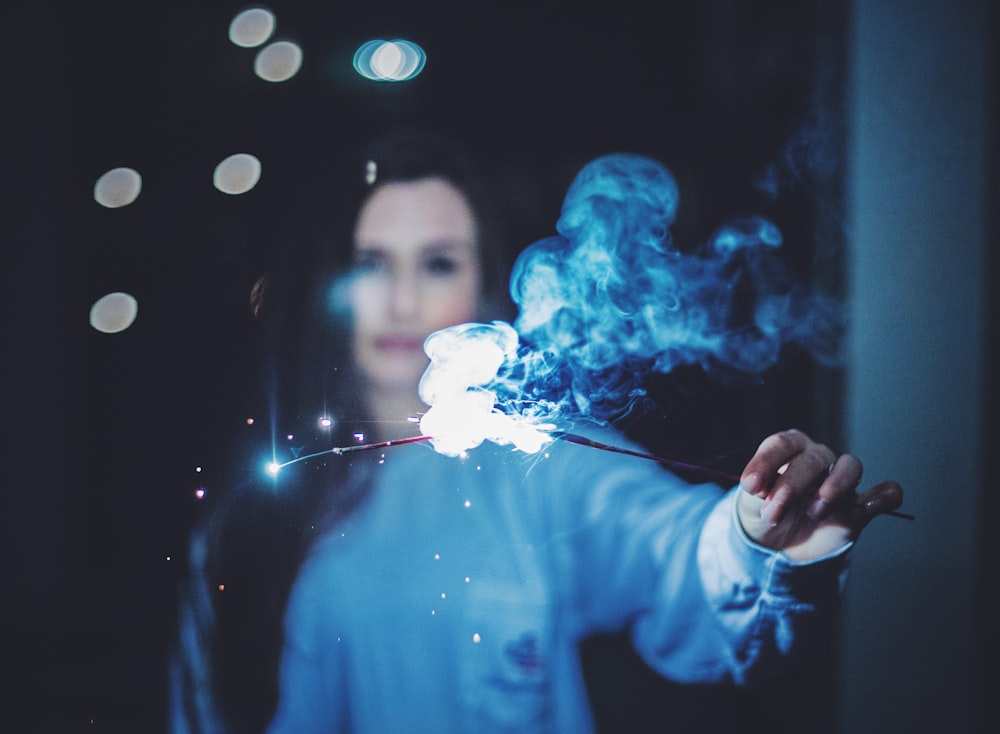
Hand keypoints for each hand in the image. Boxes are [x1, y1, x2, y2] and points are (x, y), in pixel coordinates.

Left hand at [736, 429, 903, 561]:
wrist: (778, 543)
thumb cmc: (762, 512)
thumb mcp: (750, 503)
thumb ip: (756, 492)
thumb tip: (759, 487)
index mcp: (788, 450)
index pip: (782, 444)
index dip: (766, 462)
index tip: (751, 486)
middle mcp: (816, 458)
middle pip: (812, 459)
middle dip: (791, 486)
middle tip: (774, 513)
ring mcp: (841, 481)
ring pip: (850, 466)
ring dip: (834, 487)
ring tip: (815, 512)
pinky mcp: (860, 506)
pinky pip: (886, 492)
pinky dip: (885, 495)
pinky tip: (871, 505)